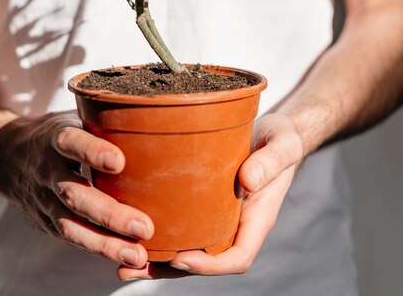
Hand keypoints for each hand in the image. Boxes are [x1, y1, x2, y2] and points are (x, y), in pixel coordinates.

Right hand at [0, 111, 154, 268]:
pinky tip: (125, 256)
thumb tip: (154, 114)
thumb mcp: (74, 117)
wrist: (5, 156)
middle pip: (74, 194)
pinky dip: (98, 249)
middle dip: (109, 214)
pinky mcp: (44, 221)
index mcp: (54, 138)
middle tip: (144, 227)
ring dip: (105, 243)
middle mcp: (46, 170)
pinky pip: (71, 238)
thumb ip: (105, 120)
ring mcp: (42, 199)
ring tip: (137, 255)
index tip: (118, 161)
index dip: (91, 151)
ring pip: (71, 225)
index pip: (70, 142)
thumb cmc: (58, 135)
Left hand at [117, 113, 302, 279]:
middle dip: (168, 269)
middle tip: (132, 268)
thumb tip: (248, 181)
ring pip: (186, 248)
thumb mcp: (282, 144)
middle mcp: (235, 225)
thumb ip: (271, 161)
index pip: (237, 257)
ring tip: (120, 261)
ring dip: (155, 260)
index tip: (181, 257)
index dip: (209, 266)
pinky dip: (156, 233)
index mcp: (257, 219)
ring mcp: (218, 218)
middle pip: (204, 262)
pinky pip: (180, 225)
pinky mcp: (202, 204)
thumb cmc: (280, 139)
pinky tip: (127, 229)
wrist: (272, 133)